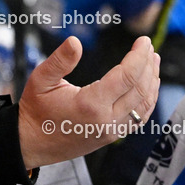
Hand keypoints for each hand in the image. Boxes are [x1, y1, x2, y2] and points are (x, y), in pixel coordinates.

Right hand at [17, 35, 160, 169]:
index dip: (139, 56)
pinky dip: (148, 101)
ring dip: (152, 82)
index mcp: (90, 104)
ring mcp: (111, 132)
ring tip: (153, 62)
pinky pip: (139, 119)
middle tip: (149, 47)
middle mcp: (106, 120)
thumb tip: (75, 41)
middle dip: (148, 65)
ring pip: (144, 106)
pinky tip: (148, 87)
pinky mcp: (112, 137)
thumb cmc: (36, 110)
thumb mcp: (40, 80)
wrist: (31, 143)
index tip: (143, 41)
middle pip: (140, 89)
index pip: (127, 76)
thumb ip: (60, 60)